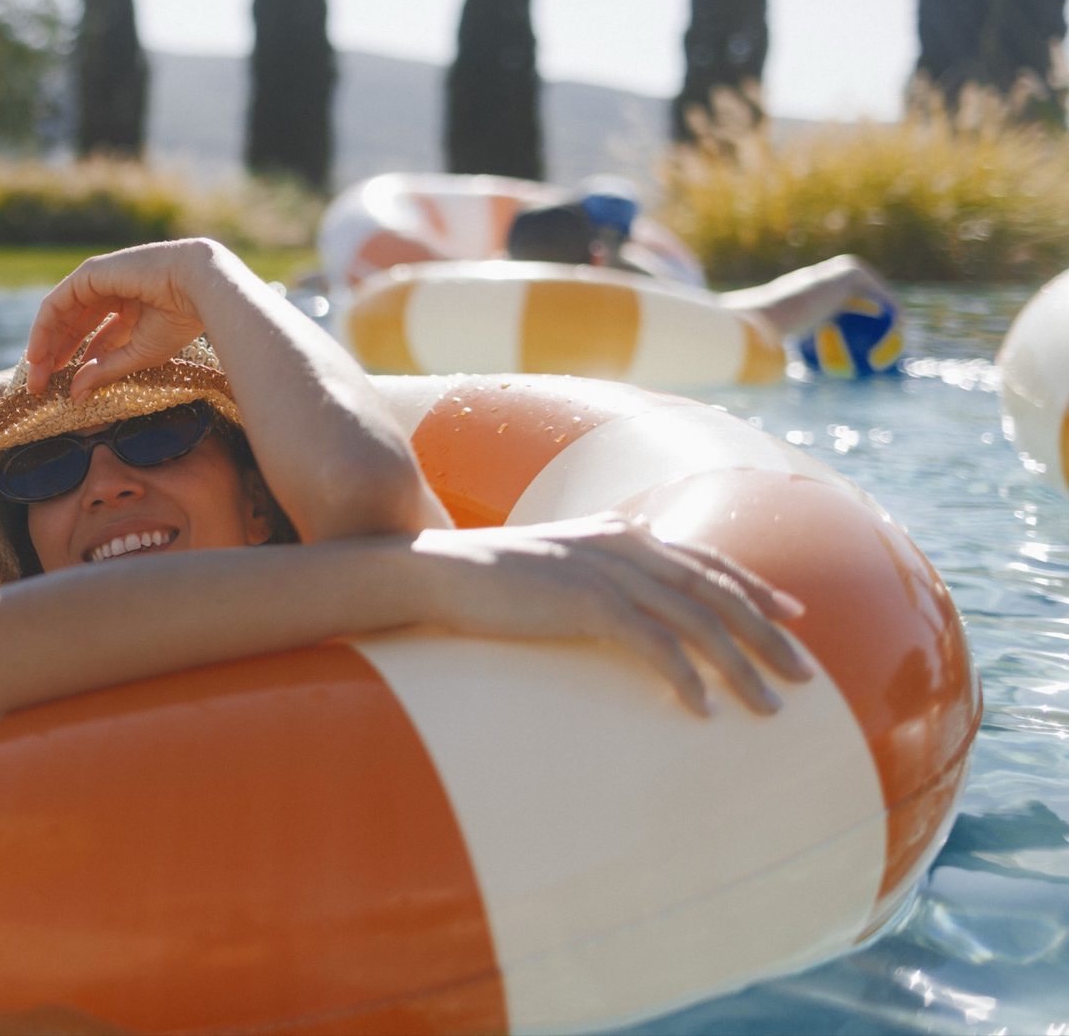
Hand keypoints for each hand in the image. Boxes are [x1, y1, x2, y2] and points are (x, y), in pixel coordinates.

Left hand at [25, 239, 236, 397]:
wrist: (197, 287)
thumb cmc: (178, 320)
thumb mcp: (138, 354)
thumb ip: (105, 371)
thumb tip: (75, 394)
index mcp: (130, 309)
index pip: (94, 338)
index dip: (78, 363)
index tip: (63, 391)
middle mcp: (111, 293)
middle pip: (73, 327)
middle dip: (55, 356)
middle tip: (40, 387)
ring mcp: (99, 280)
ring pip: (61, 315)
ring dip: (45, 345)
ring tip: (36, 376)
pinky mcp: (88, 274)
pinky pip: (56, 304)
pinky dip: (43, 329)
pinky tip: (38, 353)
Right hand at [409, 516, 811, 715]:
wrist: (438, 570)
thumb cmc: (489, 577)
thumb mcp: (556, 565)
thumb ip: (597, 573)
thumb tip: (624, 602)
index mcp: (622, 534)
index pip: (707, 560)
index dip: (756, 587)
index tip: (794, 616)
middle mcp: (626, 546)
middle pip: (718, 592)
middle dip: (768, 635)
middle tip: (805, 676)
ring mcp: (608, 572)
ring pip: (698, 621)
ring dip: (739, 667)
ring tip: (767, 707)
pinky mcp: (587, 602)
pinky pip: (654, 644)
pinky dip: (686, 677)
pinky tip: (702, 709)